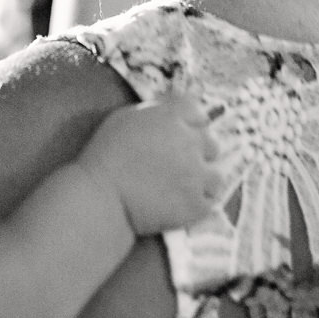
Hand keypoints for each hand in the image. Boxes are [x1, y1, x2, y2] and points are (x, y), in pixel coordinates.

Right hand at [76, 94, 219, 235]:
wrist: (102, 196)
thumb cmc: (105, 154)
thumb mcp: (125, 118)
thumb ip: (153, 112)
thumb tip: (168, 111)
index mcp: (172, 118)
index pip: (198, 111)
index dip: (192, 122)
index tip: (184, 132)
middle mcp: (190, 142)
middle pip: (211, 143)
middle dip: (199, 151)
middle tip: (181, 163)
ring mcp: (196, 175)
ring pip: (216, 176)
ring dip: (204, 180)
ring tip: (186, 188)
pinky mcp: (196, 205)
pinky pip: (209, 203)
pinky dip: (198, 205)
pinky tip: (183, 205)